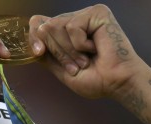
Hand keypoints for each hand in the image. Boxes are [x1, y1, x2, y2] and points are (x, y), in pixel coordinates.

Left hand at [29, 5, 145, 100]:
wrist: (117, 83)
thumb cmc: (97, 80)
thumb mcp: (63, 71)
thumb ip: (47, 57)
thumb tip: (33, 44)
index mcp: (67, 33)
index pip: (39, 24)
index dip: (33, 37)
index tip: (39, 52)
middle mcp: (76, 20)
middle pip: (45, 27)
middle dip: (58, 52)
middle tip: (77, 66)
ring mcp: (86, 15)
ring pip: (56, 26)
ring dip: (69, 50)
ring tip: (86, 60)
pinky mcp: (97, 12)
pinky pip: (72, 26)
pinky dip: (80, 44)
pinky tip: (95, 48)